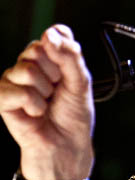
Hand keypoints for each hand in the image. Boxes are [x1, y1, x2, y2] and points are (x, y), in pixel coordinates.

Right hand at [0, 25, 94, 179]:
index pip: (55, 34)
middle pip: (37, 49)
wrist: (66, 147)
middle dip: (55, 74)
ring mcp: (15, 81)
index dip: (64, 50)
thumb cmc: (74, 118)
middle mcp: (31, 65)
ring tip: (47, 104)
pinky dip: (32, 105)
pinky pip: (15, 90)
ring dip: (44, 92)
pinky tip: (36, 113)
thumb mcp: (82, 84)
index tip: (70, 71)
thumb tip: (50, 33)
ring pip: (26, 69)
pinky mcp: (3, 98)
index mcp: (52, 59)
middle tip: (58, 93)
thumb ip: (70, 56)